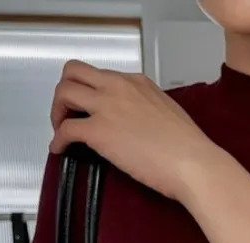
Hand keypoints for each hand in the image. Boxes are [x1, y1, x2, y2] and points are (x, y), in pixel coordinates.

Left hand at [49, 60, 215, 203]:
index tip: (91, 109)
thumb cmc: (188, 147)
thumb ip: (147, 110)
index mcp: (137, 82)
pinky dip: (58, 140)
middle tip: (67, 114)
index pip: (102, 76)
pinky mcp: (99, 131)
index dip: (91, 93)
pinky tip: (60, 150)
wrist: (192, 163)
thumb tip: (136, 124)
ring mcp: (107, 106)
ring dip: (57, 111)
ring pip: (64, 92)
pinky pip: (66, 129)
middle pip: (74, 72)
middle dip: (65, 93)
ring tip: (61, 130)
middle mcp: (118, 86)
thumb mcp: (168, 113)